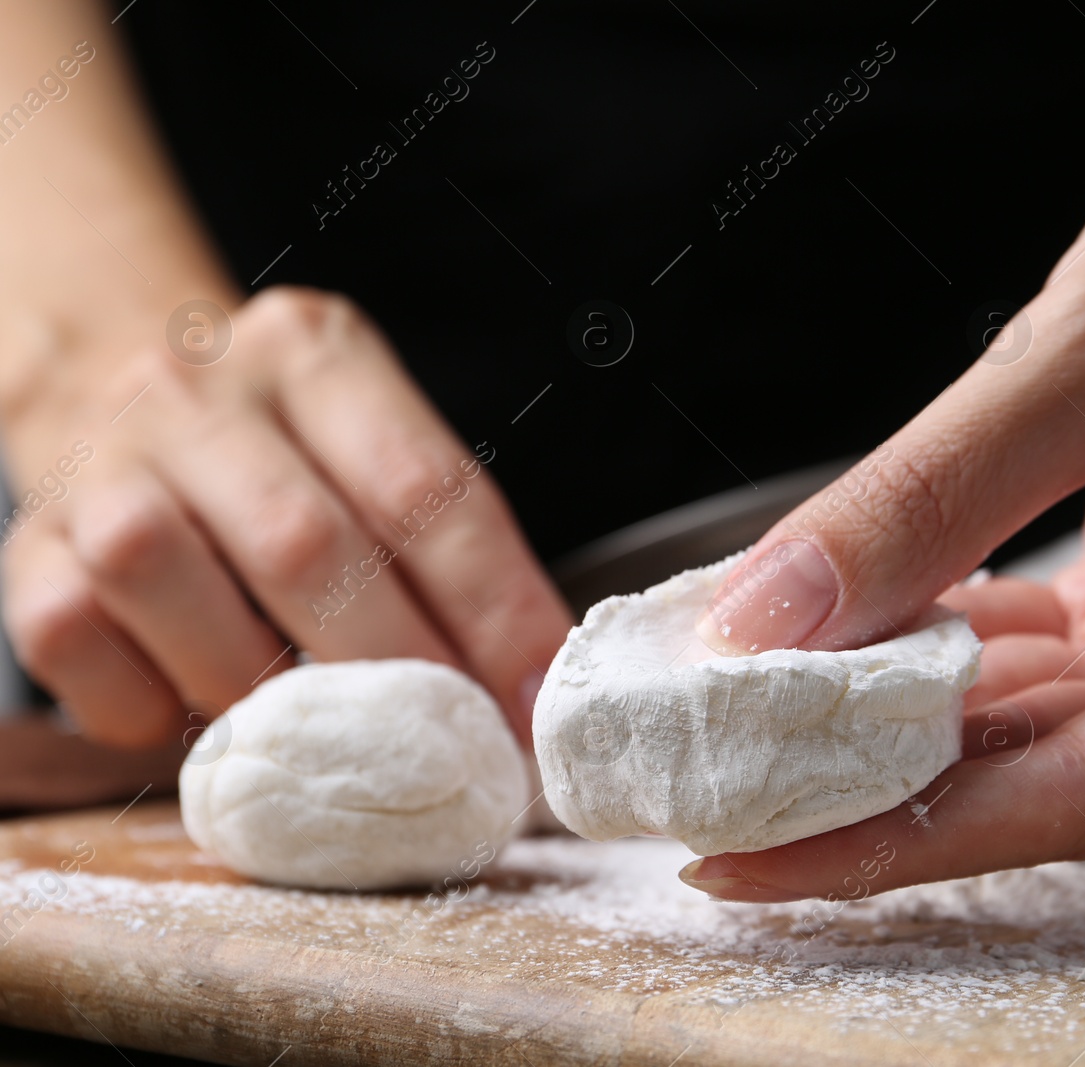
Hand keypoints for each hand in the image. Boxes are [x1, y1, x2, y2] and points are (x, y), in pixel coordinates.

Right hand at [0, 287, 570, 747]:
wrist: (115, 397)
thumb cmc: (288, 455)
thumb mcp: (371, 447)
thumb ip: (441, 543)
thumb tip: (528, 688)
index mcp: (316, 351)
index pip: (425, 488)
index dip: (494, 610)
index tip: (538, 700)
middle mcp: (199, 387)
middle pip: (306, 544)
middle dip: (395, 668)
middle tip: (451, 749)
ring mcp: (100, 457)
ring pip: (167, 576)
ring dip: (255, 682)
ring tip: (311, 728)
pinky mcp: (23, 540)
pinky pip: (71, 636)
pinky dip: (144, 700)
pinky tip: (192, 708)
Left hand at [679, 19, 1084, 899]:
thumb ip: (926, 502)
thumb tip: (766, 624)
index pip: (1081, 797)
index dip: (898, 840)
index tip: (746, 861)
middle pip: (1043, 781)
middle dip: (870, 791)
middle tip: (707, 799)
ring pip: (1022, 732)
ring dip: (880, 727)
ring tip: (734, 728)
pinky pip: (1024, 666)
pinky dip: (919, 657)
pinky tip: (818, 649)